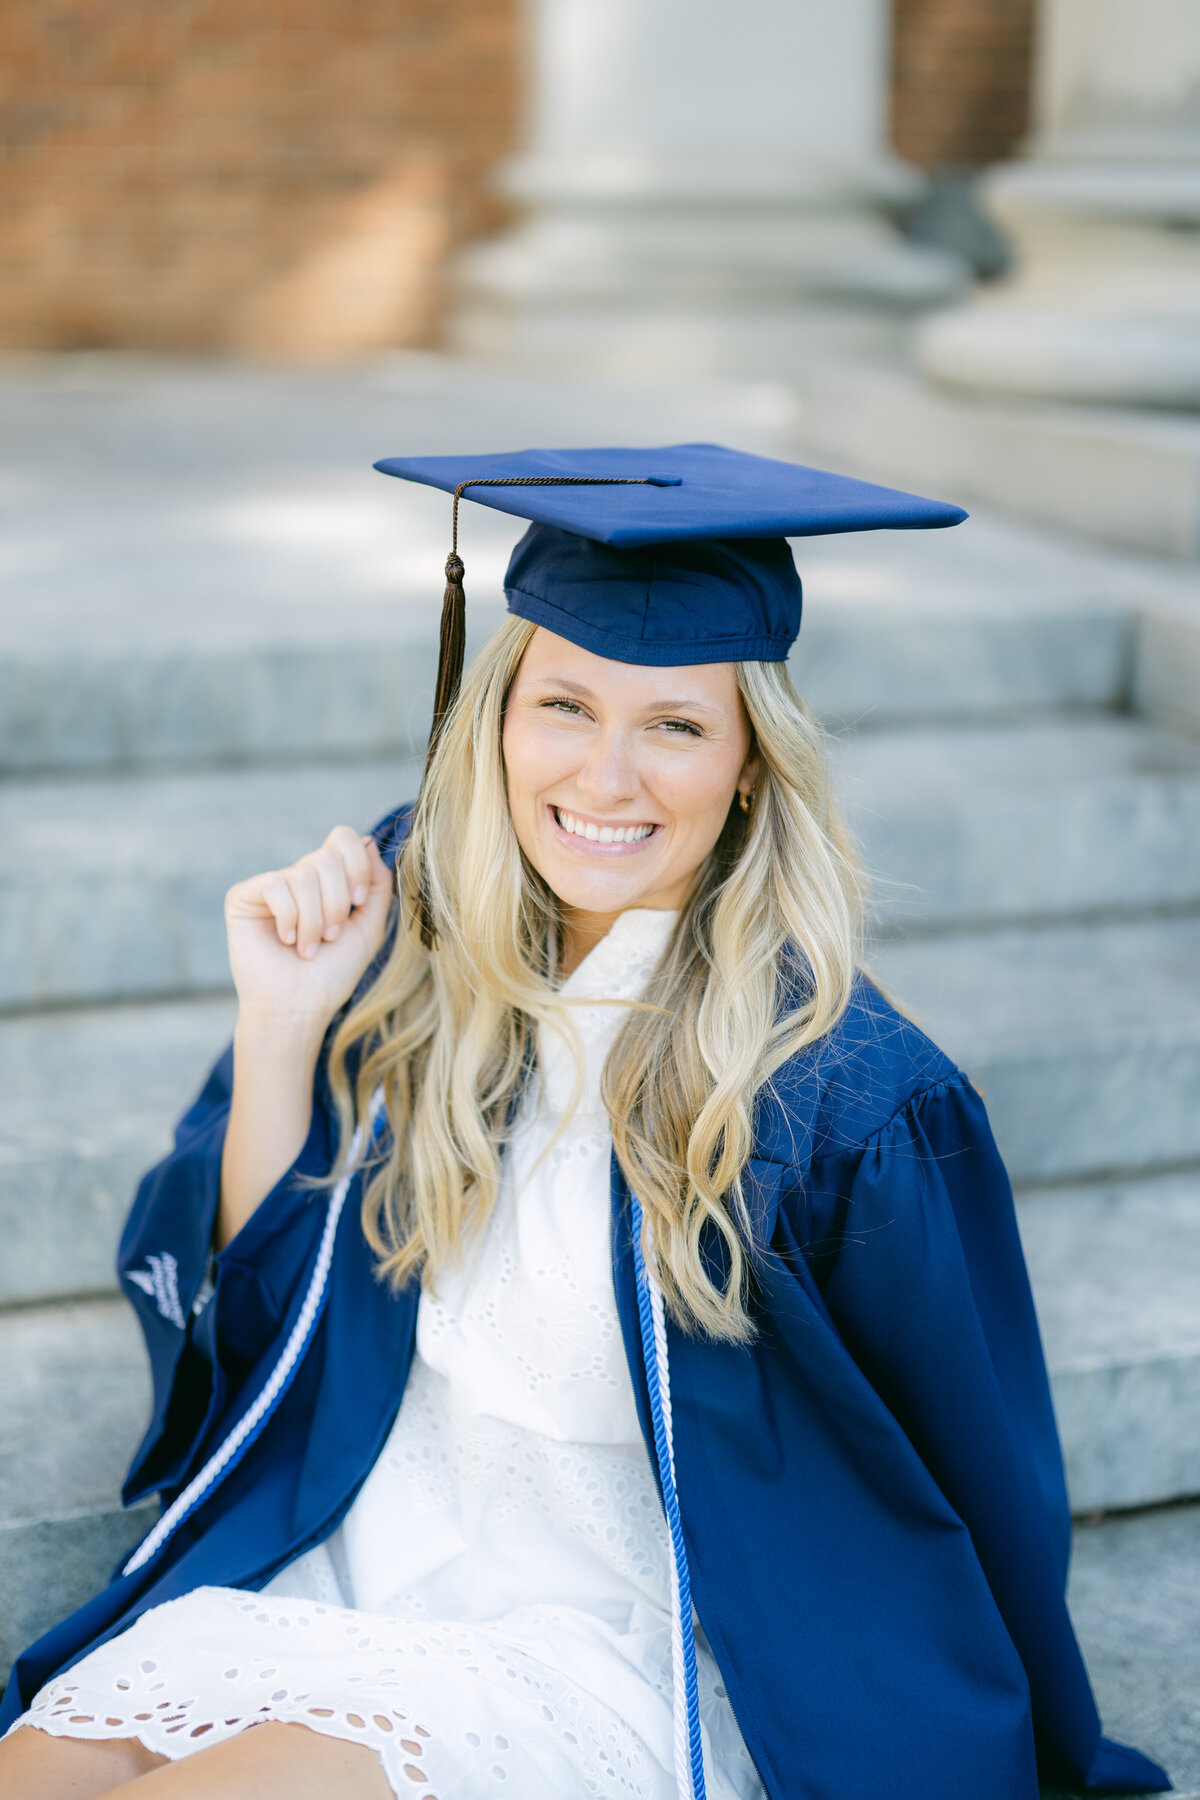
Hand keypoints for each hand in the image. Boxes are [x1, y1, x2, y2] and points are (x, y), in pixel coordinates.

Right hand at [224, 826, 394, 1047]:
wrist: (298, 1009)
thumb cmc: (331, 975)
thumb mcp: (368, 928)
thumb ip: (377, 885)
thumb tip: (369, 843)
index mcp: (327, 881)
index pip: (344, 839)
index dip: (357, 864)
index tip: (359, 901)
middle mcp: (298, 877)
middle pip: (327, 856)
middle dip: (337, 903)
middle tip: (330, 937)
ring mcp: (270, 886)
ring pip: (303, 874)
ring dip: (313, 920)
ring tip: (308, 948)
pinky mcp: (243, 896)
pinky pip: (275, 884)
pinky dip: (289, 917)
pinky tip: (285, 940)